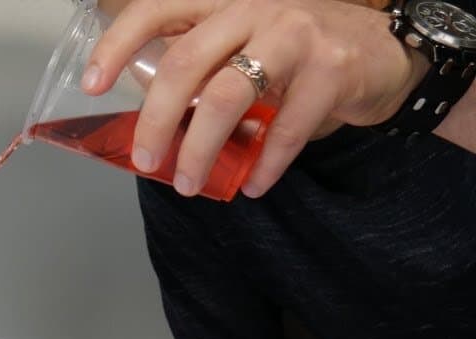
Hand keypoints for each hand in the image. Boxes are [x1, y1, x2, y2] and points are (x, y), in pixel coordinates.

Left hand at [86, 0, 426, 196]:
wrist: (386, 52)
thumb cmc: (299, 53)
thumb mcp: (244, 45)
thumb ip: (203, 68)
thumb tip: (153, 119)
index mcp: (223, 2)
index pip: (157, 8)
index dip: (117, 44)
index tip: (91, 83)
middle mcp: (254, 7)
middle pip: (184, 62)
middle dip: (156, 120)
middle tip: (144, 160)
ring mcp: (294, 32)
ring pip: (227, 95)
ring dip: (200, 148)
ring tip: (187, 182)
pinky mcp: (331, 66)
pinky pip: (284, 127)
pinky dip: (264, 163)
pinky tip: (254, 184)